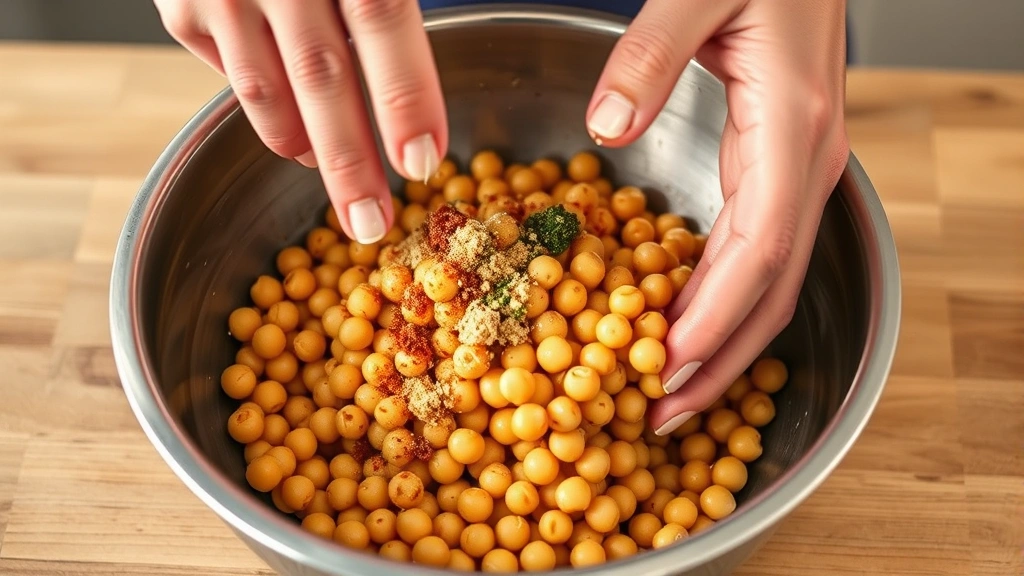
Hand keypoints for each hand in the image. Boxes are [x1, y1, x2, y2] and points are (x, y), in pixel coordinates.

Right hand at [154, 0, 446, 243]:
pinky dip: (268, 111)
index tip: (422, 162)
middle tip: (371, 225)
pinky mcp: (179, 3)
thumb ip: (389, 3)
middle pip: (320, 73)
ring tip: (337, 181)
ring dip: (305, 147)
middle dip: (350, 162)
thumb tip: (425, 101)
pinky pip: (230, 76)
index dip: (405, 95)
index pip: (381, 19)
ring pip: (266, 89)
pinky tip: (294, 124)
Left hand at [585, 0, 850, 433]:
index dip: (711, 323)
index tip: (661, 374)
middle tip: (659, 417)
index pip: (757, 254)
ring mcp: (792, 170)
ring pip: (764, 281)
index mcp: (790, 133)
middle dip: (717, 363)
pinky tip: (674, 324)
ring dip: (718, 346)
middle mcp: (801, 165)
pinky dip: (714, 301)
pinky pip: (748, 251)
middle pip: (769, 291)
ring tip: (664, 394)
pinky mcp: (771, 166)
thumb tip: (606, 129)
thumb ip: (652, 52)